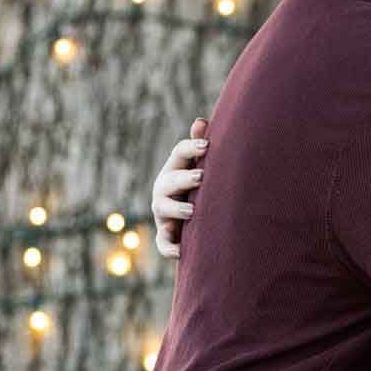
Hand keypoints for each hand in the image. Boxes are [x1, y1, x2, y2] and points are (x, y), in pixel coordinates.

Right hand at [152, 118, 208, 258]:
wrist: (194, 224)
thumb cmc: (199, 188)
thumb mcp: (199, 167)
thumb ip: (199, 147)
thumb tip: (200, 121)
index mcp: (175, 169)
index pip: (178, 153)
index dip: (191, 148)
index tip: (208, 146)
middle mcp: (164, 189)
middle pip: (169, 180)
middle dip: (183, 178)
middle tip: (201, 177)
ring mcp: (162, 213)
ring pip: (162, 208)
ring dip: (176, 209)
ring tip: (192, 210)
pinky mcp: (165, 237)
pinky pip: (163, 243)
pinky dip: (170, 247)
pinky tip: (181, 250)